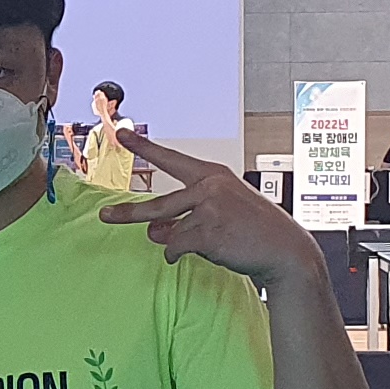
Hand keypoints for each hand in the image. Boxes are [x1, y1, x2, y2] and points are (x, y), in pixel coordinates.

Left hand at [102, 131, 321, 285]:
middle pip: (158, 203)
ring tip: (182, 247)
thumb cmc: (253, 231)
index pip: (171, 159)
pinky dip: (181, 254)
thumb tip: (150, 230)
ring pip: (169, 231)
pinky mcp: (208, 230)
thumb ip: (183, 218)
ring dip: (174, 243)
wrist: (285, 251)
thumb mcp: (218, 215)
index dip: (144, 147)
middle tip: (105, 215)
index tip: (121, 133)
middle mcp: (209, 186)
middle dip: (128, 213)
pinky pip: (178, 247)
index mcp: (213, 175)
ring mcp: (209, 207)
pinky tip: (207, 252)